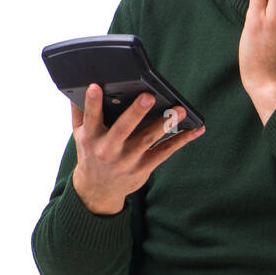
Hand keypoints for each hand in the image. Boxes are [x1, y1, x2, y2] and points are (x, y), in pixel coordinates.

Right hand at [69, 84, 204, 214]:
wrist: (98, 189)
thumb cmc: (91, 153)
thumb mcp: (79, 134)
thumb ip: (80, 111)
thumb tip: (80, 85)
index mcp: (91, 137)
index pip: (91, 118)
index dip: (92, 103)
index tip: (95, 87)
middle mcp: (109, 149)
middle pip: (123, 128)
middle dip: (136, 112)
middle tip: (149, 96)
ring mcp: (128, 159)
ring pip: (148, 139)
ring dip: (165, 124)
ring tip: (180, 110)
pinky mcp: (144, 167)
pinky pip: (165, 151)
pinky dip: (182, 140)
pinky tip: (196, 129)